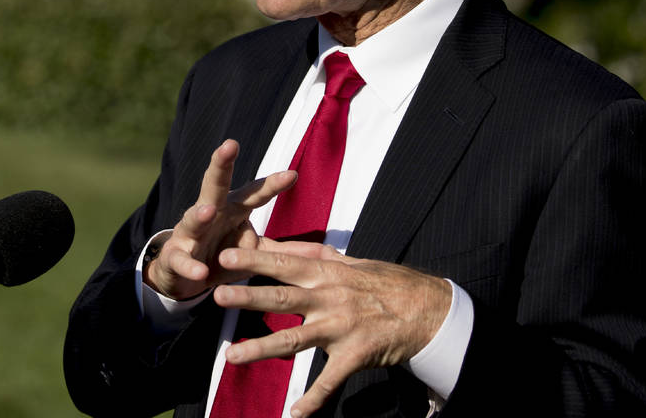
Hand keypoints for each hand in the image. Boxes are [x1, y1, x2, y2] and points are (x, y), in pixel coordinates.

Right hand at [143, 140, 296, 300]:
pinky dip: (190, 266)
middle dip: (222, 163)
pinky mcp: (175, 254)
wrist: (184, 274)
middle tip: (230, 144)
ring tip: (207, 211)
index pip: (255, 192)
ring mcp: (190, 231)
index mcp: (234, 208)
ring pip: (194, 217)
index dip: (273, 184)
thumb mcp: (256, 251)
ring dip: (200, 215)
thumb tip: (324, 253)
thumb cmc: (224, 253)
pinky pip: (182, 259)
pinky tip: (199, 272)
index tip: (292, 174)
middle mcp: (211, 211)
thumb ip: (286, 251)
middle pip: (216, 183)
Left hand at [213, 242, 451, 417]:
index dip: (254, 260)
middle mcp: (330, 298)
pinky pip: (329, 381)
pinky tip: (293, 414)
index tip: (225, 258)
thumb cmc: (386, 283)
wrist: (427, 309)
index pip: (284, 264)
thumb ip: (314, 257)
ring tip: (231, 355)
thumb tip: (279, 245)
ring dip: (261, 348)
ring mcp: (341, 328)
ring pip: (295, 340)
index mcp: (327, 274)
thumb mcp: (351, 262)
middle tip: (218, 296)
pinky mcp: (355, 355)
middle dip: (249, 297)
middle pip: (282, 298)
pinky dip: (312, 399)